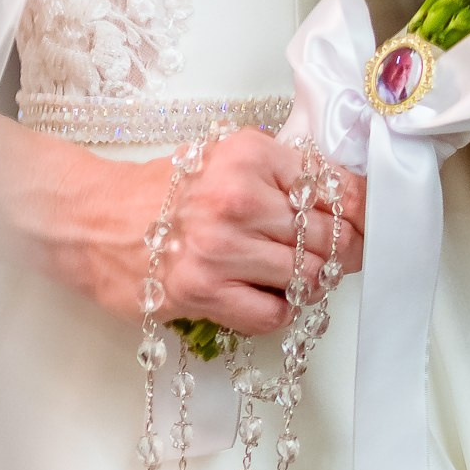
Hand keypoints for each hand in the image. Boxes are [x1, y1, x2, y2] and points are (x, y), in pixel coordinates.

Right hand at [0, 118, 365, 333]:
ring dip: (313, 283)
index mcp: (251, 155)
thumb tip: (347, 199)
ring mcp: (221, 248)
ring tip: (298, 276)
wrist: (95, 221)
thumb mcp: (227, 157)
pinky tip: (263, 296)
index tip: (373, 223)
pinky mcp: (202, 291)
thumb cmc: (166, 190)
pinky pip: (272, 313)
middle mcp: (239, 198)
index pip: (337, 187)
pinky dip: (279, 310)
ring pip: (307, 277)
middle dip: (347, 252)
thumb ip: (283, 173)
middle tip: (345, 256)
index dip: (366, 212)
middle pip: (330, 237)